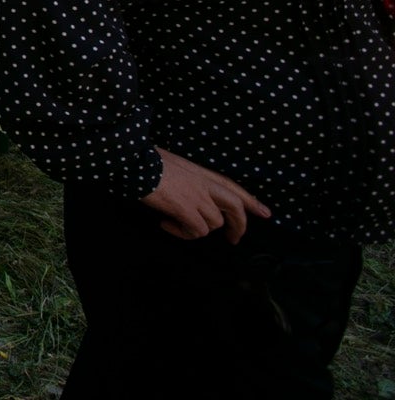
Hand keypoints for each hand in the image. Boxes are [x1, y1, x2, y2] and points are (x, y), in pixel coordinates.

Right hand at [141, 147, 270, 242]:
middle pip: (235, 208)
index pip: (233, 187)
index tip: (264, 212)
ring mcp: (197, 197)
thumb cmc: (146, 160)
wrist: (134, 161)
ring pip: (213, 224)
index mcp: (201, 173)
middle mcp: (204, 185)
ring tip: (175, 223)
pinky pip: (196, 231)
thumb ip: (186, 179)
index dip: (251, 201)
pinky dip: (182, 233)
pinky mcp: (186, 209)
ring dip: (195, 229)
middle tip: (234, 239)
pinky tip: (166, 224)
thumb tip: (184, 192)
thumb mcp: (173, 164)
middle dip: (239, 226)